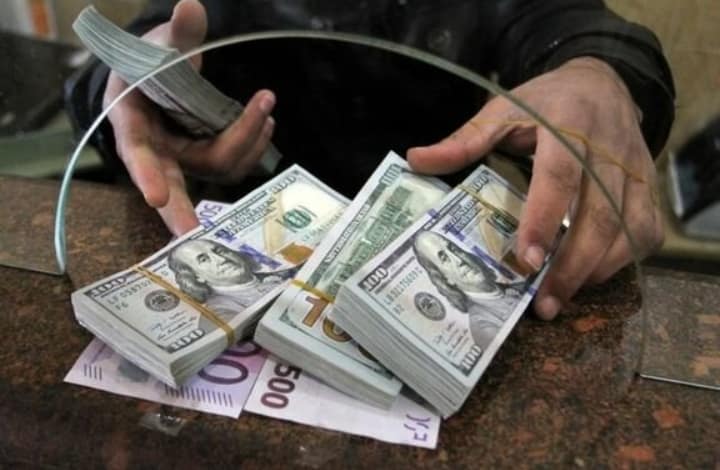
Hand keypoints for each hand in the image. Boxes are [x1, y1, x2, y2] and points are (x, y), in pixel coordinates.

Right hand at [104, 0, 275, 234]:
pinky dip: (253, 143)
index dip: (145, 175)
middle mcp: (157, 150)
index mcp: (131, 124)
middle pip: (170, 187)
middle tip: (197, 235)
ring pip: (217, 167)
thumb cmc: (149, 63)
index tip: (157, 197)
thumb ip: (178, 33)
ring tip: (266, 111)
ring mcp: (183, 158)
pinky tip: (265, 122)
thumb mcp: (159, 45)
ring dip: (247, 144)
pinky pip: (233, 161)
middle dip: (182, 212)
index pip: (137, 153)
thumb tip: (191, 6)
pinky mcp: (206, 157)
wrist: (156, 77)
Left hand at [407, 57, 662, 319]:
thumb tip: (415, 160)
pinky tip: (590, 276)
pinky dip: (622, 260)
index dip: (544, 219)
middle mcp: (609, 150)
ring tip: (560, 299)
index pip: (559, 177)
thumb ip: (464, 139)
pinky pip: (645, 231)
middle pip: (599, 215)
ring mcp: (636, 171)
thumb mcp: (503, 110)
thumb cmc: (546, 101)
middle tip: (544, 304)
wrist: (603, 83)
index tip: (527, 259)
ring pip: (626, 229)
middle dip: (572, 265)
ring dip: (596, 270)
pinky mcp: (649, 187)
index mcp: (569, 125)